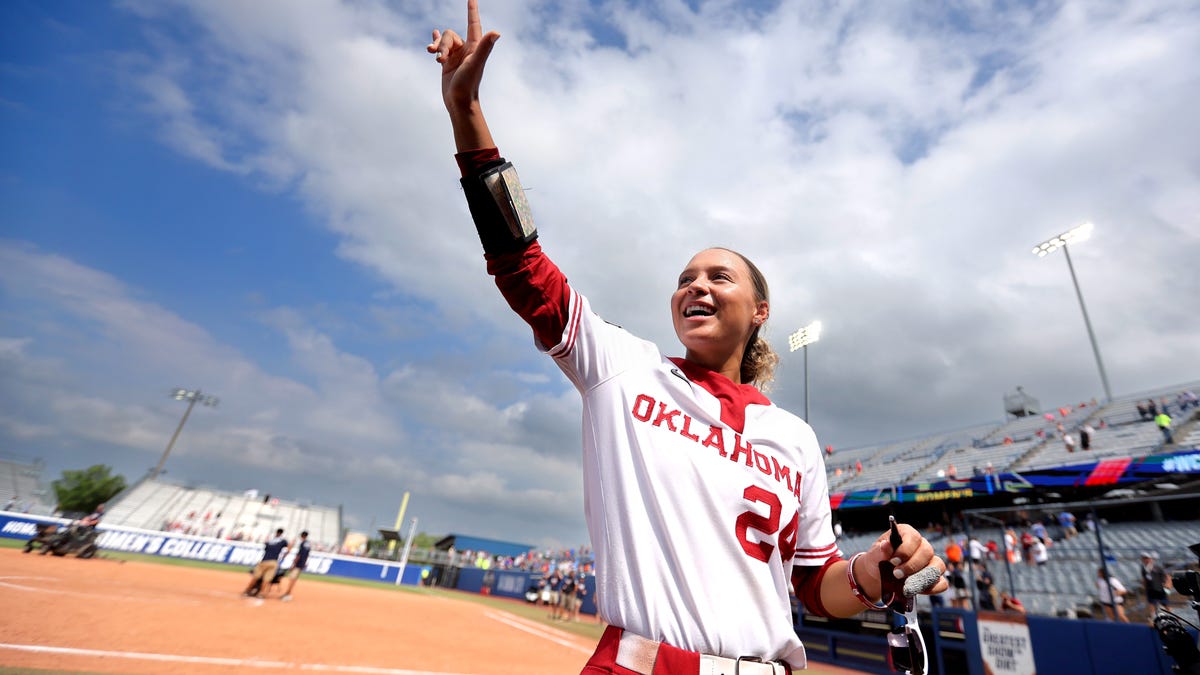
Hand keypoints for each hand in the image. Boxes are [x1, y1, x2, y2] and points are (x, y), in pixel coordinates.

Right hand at [427, 0, 500, 114]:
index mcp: (475, 47)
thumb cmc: (468, 85)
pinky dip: (435, 43)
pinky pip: (440, 47)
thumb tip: (496, 32)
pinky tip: (431, 43)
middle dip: (442, 44)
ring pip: (443, 42)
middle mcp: (467, 49)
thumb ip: (484, 47)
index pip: (473, 23)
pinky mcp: (447, 63)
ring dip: (437, 48)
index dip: (472, 9)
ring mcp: (456, 56)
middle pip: (450, 35)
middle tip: (441, 59)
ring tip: (436, 59)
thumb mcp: (475, 64)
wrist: (460, 103)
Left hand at [855, 523, 947, 598]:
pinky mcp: (933, 577)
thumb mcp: (874, 555)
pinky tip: (916, 590)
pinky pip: (942, 583)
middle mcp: (921, 546)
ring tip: (906, 585)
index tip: (893, 561)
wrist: (879, 577)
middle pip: (927, 551)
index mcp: (906, 534)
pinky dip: (932, 588)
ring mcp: (930, 561)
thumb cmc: (878, 561)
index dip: (905, 550)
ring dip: (922, 577)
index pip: (913, 537)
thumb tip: (886, 544)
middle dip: (912, 566)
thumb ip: (880, 551)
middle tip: (896, 574)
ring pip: (938, 566)